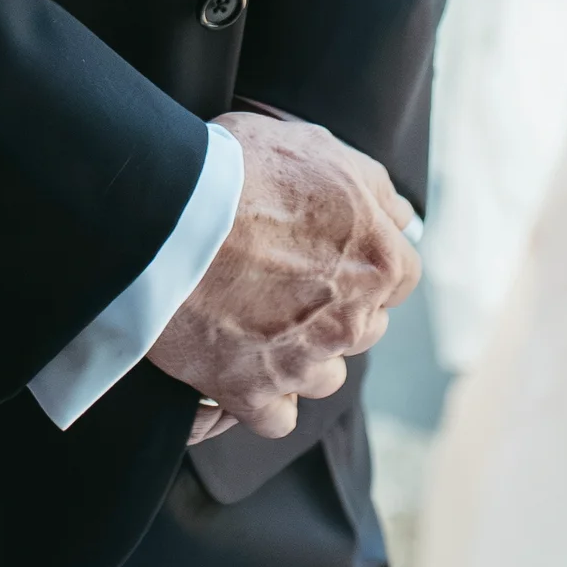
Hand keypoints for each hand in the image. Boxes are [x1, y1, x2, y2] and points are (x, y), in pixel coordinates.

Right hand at [149, 109, 420, 441]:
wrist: (164, 214)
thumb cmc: (239, 170)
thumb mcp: (319, 148)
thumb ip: (372, 187)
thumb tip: (401, 214)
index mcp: (377, 259)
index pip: (401, 276)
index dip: (366, 265)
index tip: (333, 257)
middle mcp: (352, 317)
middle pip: (365, 329)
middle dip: (337, 312)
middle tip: (288, 285)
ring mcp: (303, 361)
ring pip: (326, 377)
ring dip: (304, 359)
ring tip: (260, 326)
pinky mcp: (253, 391)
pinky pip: (278, 418)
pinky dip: (264, 400)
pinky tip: (244, 370)